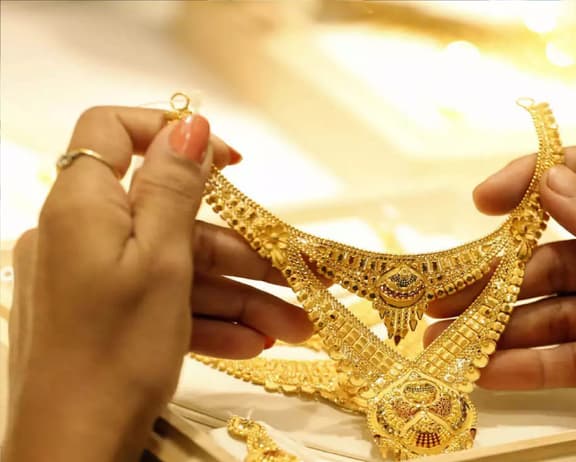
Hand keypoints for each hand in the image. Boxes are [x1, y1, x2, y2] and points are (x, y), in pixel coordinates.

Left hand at [6, 107, 311, 460]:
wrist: (71, 450)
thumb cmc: (113, 353)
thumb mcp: (160, 261)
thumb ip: (174, 187)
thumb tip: (188, 122)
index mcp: (83, 206)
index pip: (113, 131)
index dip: (172, 133)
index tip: (229, 162)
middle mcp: (82, 235)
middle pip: (170, 218)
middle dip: (240, 250)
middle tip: (298, 275)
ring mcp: (93, 279)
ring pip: (176, 267)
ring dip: (238, 295)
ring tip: (293, 327)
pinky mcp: (103, 315)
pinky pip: (162, 300)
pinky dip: (206, 317)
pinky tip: (254, 342)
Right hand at [426, 146, 575, 431]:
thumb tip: (549, 182)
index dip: (529, 185)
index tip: (483, 203)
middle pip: (553, 257)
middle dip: (497, 277)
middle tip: (442, 293)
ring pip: (556, 312)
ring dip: (503, 327)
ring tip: (448, 341)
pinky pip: (575, 358)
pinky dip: (534, 365)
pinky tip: (491, 370)